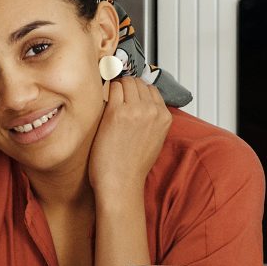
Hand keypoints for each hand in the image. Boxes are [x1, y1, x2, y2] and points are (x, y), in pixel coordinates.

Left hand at [86, 75, 171, 202]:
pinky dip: (106, 91)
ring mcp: (135, 110)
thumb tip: (142, 104)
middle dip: (126, 87)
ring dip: (115, 87)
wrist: (121, 183)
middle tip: (115, 96)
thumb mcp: (155, 140)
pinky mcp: (117, 112)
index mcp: (164, 117)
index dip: (137, 91)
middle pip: (138, 82)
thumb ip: (152, 119)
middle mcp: (153, 111)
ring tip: (108, 100)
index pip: (151, 89)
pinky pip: (112, 88)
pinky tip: (101, 101)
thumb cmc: (133, 166)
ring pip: (125, 82)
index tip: (127, 94)